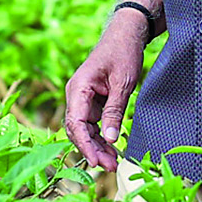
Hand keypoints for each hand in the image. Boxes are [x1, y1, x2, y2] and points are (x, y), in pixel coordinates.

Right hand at [64, 17, 147, 170]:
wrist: (126, 35)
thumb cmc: (123, 53)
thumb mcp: (123, 83)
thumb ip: (114, 111)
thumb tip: (109, 139)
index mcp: (78, 87)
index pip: (75, 122)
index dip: (84, 144)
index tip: (95, 161)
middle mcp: (76, 94)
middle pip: (77, 129)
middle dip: (91, 149)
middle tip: (109, 167)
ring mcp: (83, 98)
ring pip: (84, 129)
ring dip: (96, 146)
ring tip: (112, 163)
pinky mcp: (92, 101)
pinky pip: (92, 123)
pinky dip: (101, 137)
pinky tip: (111, 149)